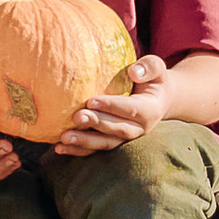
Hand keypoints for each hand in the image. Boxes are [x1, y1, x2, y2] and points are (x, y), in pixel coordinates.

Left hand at [52, 50, 168, 153]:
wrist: (158, 100)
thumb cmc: (152, 79)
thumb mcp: (156, 68)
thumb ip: (149, 66)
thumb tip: (133, 71)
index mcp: (150, 110)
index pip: (131, 109)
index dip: (112, 106)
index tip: (91, 101)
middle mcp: (140, 129)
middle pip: (117, 129)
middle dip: (96, 124)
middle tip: (76, 117)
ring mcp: (126, 138)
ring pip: (105, 143)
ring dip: (84, 142)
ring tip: (64, 138)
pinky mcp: (114, 142)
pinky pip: (96, 150)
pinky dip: (78, 151)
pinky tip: (59, 147)